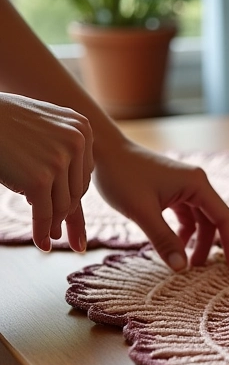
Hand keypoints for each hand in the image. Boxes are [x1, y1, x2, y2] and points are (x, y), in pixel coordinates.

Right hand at [0, 93, 92, 251]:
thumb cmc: (5, 122)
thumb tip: (76, 190)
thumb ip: (64, 150)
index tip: (66, 209)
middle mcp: (76, 141)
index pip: (84, 172)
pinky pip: (45, 212)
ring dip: (54, 223)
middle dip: (65, 211)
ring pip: (63, 204)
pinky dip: (42, 231)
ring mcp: (59, 160)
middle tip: (59, 230)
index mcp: (82, 128)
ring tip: (50, 235)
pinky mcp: (39, 178)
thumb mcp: (44, 128)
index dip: (72, 192)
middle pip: (77, 189)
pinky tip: (42, 243)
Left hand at [93, 140, 228, 270]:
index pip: (224, 218)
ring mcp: (185, 186)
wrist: (103, 152)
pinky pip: (187, 215)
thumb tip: (181, 269)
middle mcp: (196, 183)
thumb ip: (164, 240)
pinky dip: (184, 232)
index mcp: (197, 184)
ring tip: (188, 264)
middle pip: (214, 220)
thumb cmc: (122, 177)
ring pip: (200, 219)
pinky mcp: (173, 190)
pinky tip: (174, 245)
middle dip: (211, 246)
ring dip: (196, 241)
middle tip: (207, 273)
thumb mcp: (143, 212)